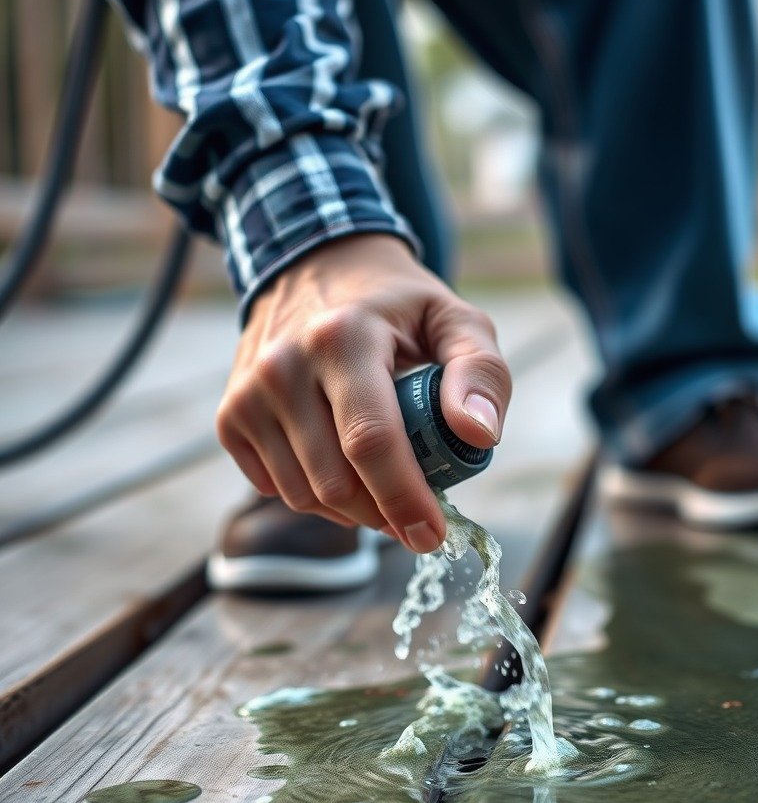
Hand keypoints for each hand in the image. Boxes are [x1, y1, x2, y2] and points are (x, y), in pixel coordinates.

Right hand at [215, 233, 510, 552]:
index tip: (433, 535)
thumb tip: (480, 435)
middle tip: (418, 512)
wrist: (316, 267)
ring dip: (353, 510)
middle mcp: (283, 366)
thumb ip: (481, 372)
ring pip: (305, 496)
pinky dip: (317, 496)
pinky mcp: (231, 416)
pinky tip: (343, 467)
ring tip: (384, 483)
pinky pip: (277, 489)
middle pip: (336, 482)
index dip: (404, 499)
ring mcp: (249, 393)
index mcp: (341, 337)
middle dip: (385, 513)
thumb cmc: (398, 305)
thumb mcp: (455, 320)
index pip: (371, 441)